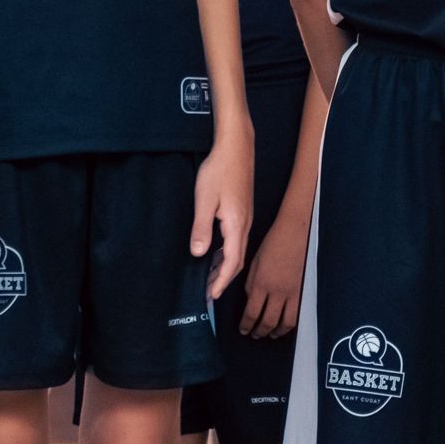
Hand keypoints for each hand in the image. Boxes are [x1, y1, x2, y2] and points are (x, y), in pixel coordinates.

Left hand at [192, 127, 252, 298]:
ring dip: (224, 265)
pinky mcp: (242, 211)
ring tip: (209, 276)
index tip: (211, 296)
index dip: (221, 281)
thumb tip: (198, 253)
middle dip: (223, 278)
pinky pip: (236, 239)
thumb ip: (201, 229)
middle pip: (237, 260)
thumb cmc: (220, 170)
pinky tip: (214, 251)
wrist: (236, 148)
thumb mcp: (204, 201)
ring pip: (237, 250)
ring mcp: (246, 218)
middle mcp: (245, 224)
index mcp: (237, 225)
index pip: (231, 262)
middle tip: (208, 292)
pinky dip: (226, 252)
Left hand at [240, 205, 308, 337]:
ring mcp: (292, 292)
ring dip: (277, 332)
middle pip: (268, 321)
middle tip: (255, 334)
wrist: (294, 232)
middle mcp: (277, 291)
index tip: (243, 329)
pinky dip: (291, 323)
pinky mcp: (304, 290)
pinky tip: (286, 324)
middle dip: (260, 331)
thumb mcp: (254, 263)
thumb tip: (251, 301)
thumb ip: (251, 285)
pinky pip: (298, 313)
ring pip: (286, 322)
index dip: (246, 325)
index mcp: (261, 283)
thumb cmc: (273, 244)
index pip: (251, 313)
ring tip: (271, 334)